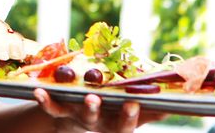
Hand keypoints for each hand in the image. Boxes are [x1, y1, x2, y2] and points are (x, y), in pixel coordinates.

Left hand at [33, 88, 166, 131]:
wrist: (74, 123)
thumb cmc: (111, 115)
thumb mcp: (131, 116)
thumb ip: (152, 111)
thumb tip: (176, 103)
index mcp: (115, 124)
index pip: (125, 124)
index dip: (129, 116)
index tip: (134, 104)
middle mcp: (96, 123)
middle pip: (98, 120)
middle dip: (99, 110)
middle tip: (98, 100)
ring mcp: (77, 118)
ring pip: (79, 113)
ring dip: (82, 105)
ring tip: (86, 96)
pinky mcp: (60, 112)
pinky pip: (51, 107)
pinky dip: (44, 100)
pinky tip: (38, 90)